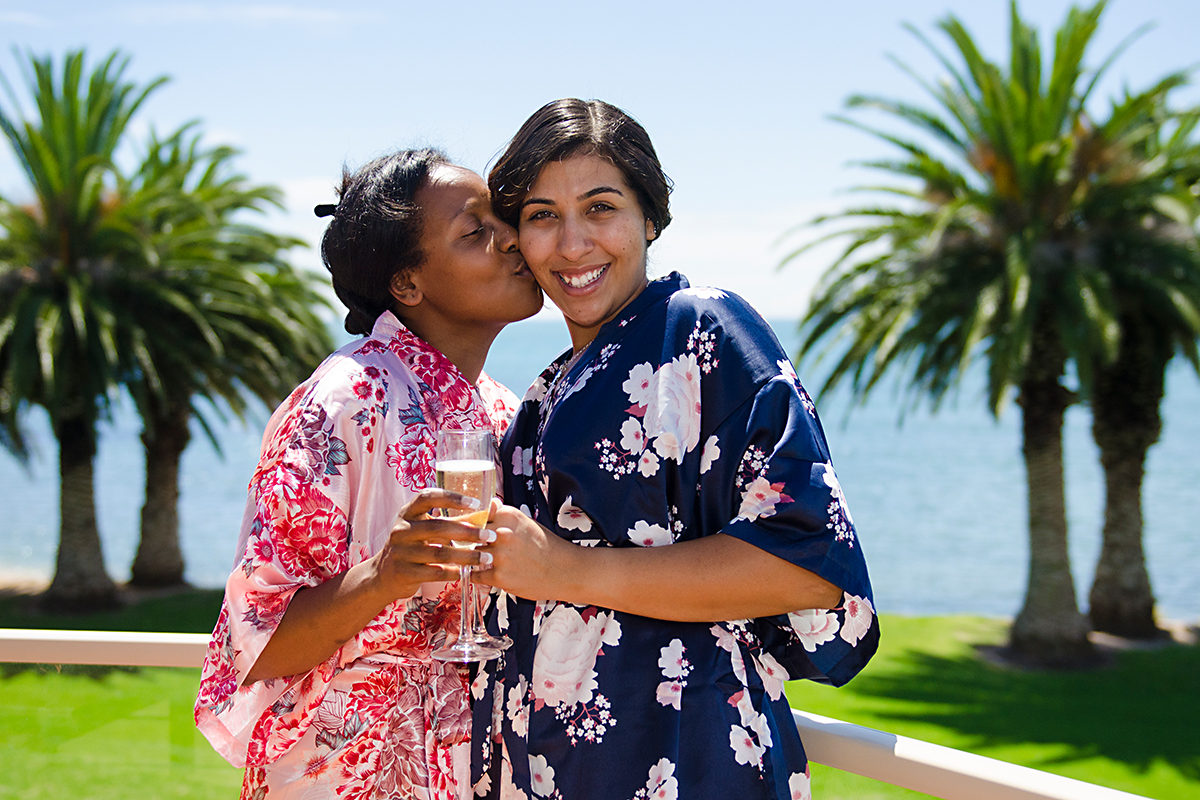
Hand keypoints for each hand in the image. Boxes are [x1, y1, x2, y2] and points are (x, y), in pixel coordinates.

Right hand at [370, 488, 495, 599]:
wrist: (384, 575)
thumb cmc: (413, 546)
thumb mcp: (426, 528)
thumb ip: (451, 520)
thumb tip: (485, 511)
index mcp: (408, 513)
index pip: (428, 497)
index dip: (452, 498)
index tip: (475, 503)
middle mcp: (402, 530)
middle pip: (438, 527)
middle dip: (468, 532)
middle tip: (490, 536)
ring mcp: (401, 552)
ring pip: (439, 553)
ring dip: (467, 555)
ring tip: (487, 557)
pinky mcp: (405, 573)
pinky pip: (435, 573)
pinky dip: (454, 572)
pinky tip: (468, 572)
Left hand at [473, 502, 575, 600]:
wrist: (566, 571)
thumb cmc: (546, 546)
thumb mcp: (527, 522)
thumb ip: (504, 514)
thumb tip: (489, 503)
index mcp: (508, 515)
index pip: (475, 515)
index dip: (469, 523)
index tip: (467, 528)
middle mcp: (502, 533)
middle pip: (470, 535)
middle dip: (469, 541)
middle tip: (474, 546)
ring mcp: (500, 556)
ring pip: (471, 555)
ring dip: (472, 559)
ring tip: (480, 561)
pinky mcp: (499, 577)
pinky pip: (475, 575)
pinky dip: (476, 575)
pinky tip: (485, 573)